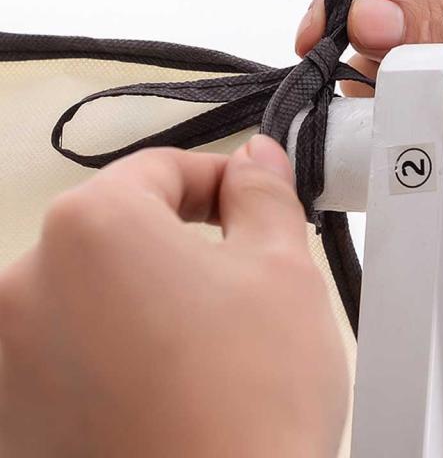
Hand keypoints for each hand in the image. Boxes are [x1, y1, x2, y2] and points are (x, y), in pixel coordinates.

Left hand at [0, 137, 347, 456]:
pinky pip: (73, 349)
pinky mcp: (11, 419)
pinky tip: (169, 382)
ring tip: (209, 338)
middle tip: (242, 273)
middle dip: (185, 238)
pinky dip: (118, 346)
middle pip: (121, 228)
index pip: (159, 169)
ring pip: (98, 288)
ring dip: (151, 292)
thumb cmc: (254, 397)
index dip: (219, 181)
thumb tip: (256, 157)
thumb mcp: (282, 269)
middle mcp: (23, 286)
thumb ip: (264, 194)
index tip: (253, 205)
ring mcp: (6, 359)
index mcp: (89, 229)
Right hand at [296, 0, 442, 245]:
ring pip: (382, 43)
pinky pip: (396, 75)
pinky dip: (388, 97)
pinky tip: (403, 113)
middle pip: (380, 0)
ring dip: (379, 75)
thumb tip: (364, 18)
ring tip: (401, 103)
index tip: (319, 36)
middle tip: (364, 81)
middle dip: (367, 41)